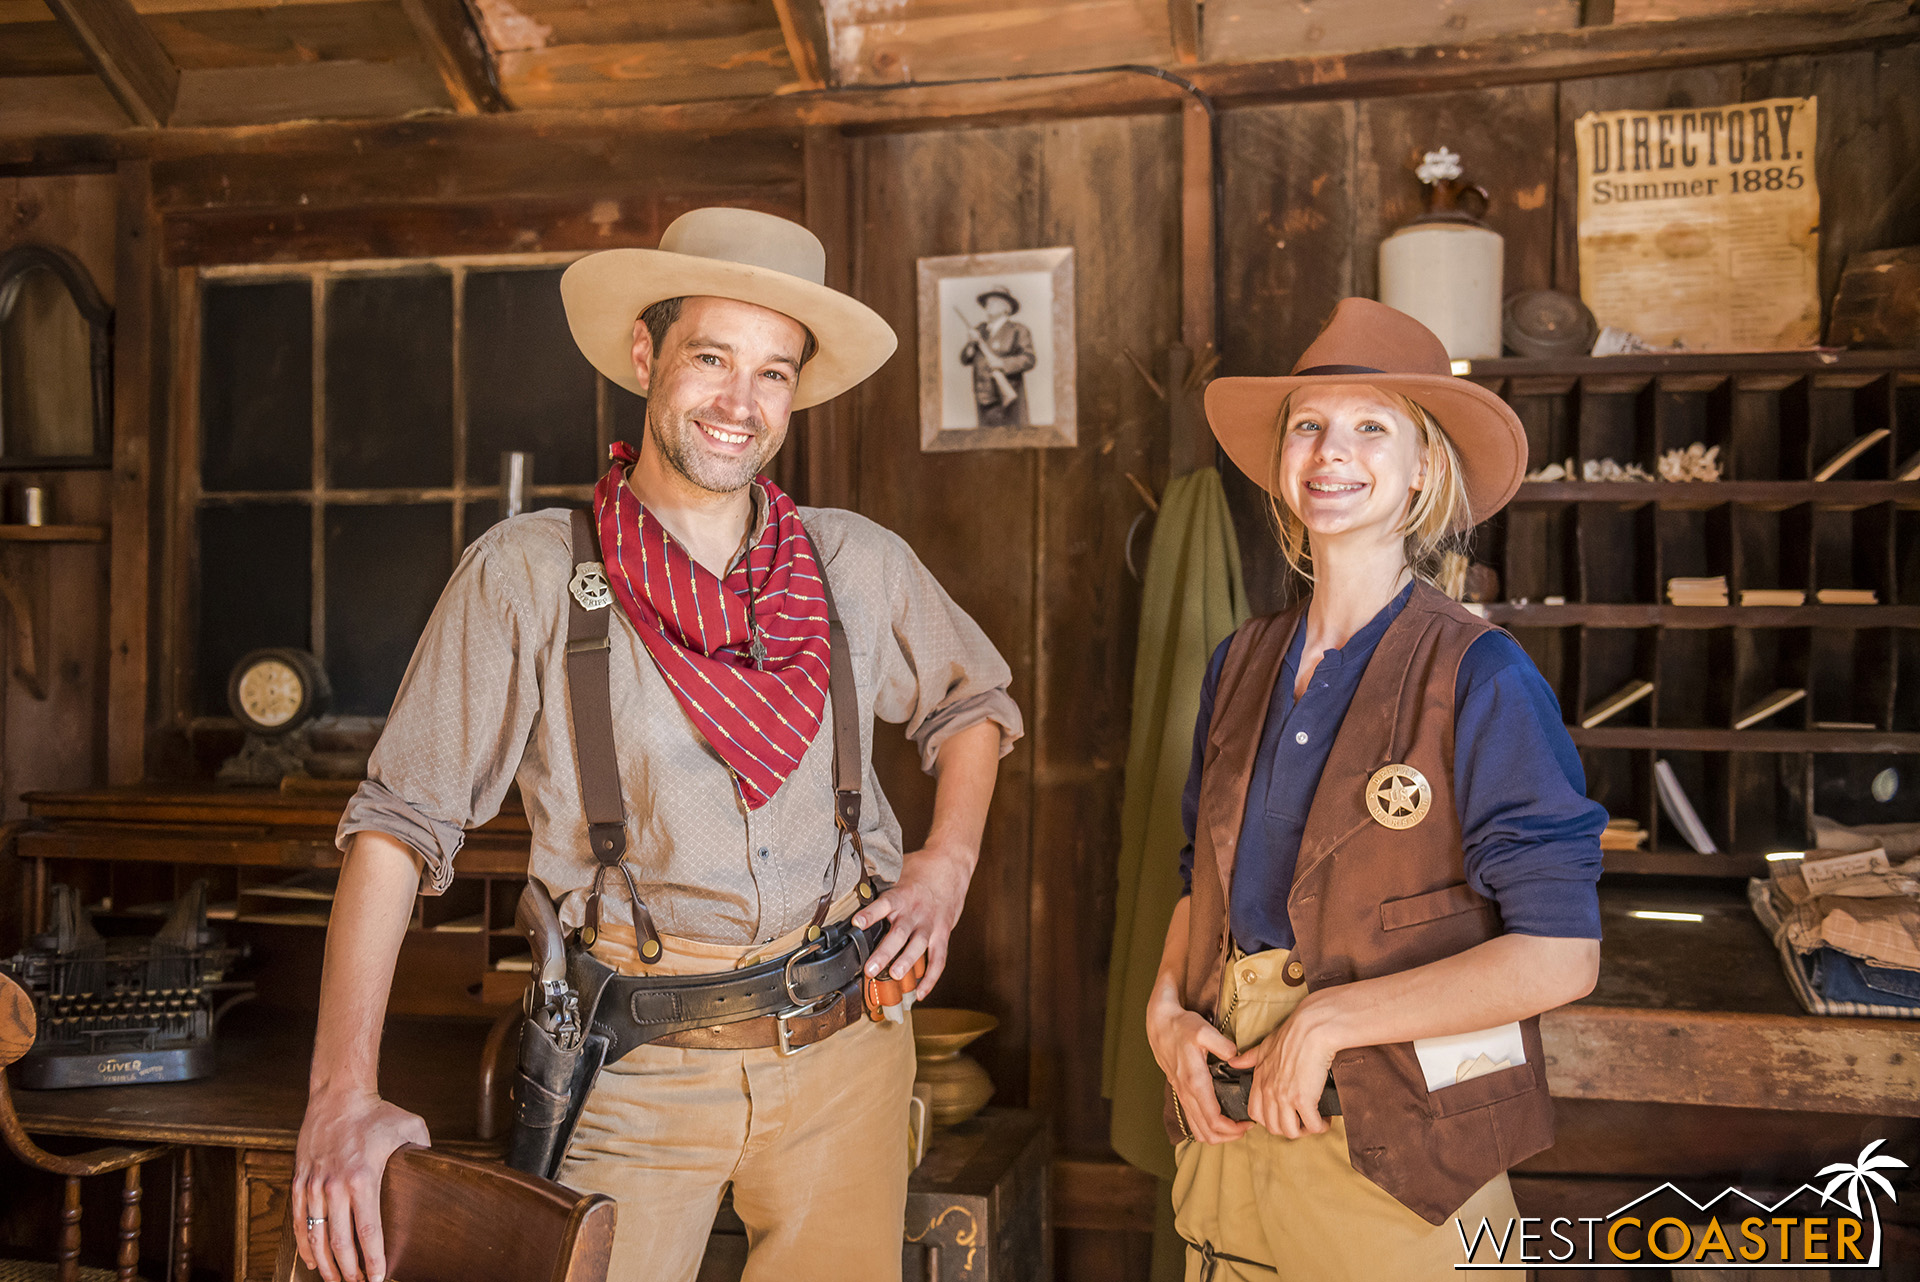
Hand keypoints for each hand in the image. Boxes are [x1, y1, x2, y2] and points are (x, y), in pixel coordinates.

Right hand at [292, 1088, 429, 1281]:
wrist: (339, 1095)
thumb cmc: (377, 1113)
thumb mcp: (412, 1127)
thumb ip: (425, 1152)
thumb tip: (440, 1173)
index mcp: (363, 1177)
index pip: (368, 1230)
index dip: (373, 1259)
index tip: (379, 1278)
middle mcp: (335, 1185)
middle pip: (340, 1242)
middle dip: (350, 1269)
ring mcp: (314, 1184)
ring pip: (316, 1236)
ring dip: (326, 1263)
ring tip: (337, 1280)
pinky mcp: (299, 1180)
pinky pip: (298, 1220)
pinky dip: (304, 1244)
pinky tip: (313, 1260)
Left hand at [852, 841, 974, 1000]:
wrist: (952, 865)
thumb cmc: (920, 868)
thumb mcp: (898, 870)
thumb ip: (878, 883)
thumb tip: (849, 886)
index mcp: (902, 895)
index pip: (884, 904)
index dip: (870, 914)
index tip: (857, 923)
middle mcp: (915, 912)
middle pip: (899, 934)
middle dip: (885, 953)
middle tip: (870, 969)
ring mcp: (931, 925)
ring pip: (918, 947)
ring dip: (907, 963)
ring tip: (895, 977)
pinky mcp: (943, 933)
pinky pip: (939, 959)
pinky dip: (931, 977)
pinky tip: (920, 993)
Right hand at [1145, 985, 1248, 1144]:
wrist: (1159, 1024)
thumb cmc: (1182, 1026)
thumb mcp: (1204, 1030)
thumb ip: (1223, 1045)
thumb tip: (1237, 1058)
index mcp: (1195, 1082)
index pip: (1214, 1120)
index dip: (1233, 1129)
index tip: (1248, 1123)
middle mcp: (1187, 1093)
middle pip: (1207, 1133)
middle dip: (1229, 1136)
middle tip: (1246, 1127)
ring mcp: (1182, 1094)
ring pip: (1198, 1131)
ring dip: (1217, 1135)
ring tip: (1235, 1126)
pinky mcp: (1180, 1092)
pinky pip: (1193, 1121)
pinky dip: (1207, 1127)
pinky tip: (1220, 1117)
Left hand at [1230, 992, 1338, 1139]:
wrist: (1313, 1028)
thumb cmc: (1293, 1034)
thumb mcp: (1266, 1045)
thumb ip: (1250, 1057)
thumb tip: (1234, 1062)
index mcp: (1260, 1080)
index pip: (1255, 1114)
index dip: (1270, 1120)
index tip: (1284, 1115)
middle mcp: (1269, 1091)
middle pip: (1274, 1127)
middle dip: (1289, 1128)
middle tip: (1302, 1120)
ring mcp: (1285, 1097)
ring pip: (1291, 1131)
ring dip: (1304, 1130)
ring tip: (1314, 1121)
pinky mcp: (1304, 1099)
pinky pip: (1312, 1126)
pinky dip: (1320, 1126)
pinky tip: (1325, 1118)